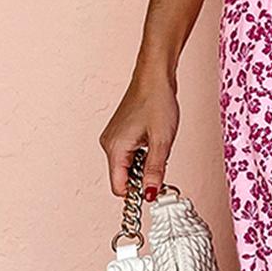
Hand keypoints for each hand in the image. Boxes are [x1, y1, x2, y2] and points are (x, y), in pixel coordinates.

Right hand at [99, 67, 179, 202]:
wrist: (154, 76)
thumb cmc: (157, 101)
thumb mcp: (162, 141)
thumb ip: (155, 171)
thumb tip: (150, 194)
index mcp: (115, 148)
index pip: (119, 187)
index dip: (137, 192)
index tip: (155, 189)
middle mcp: (109, 144)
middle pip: (123, 177)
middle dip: (142, 177)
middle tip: (162, 164)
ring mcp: (113, 137)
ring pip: (127, 166)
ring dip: (144, 164)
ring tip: (158, 147)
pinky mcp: (120, 132)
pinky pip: (129, 154)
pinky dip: (142, 154)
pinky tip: (153, 140)